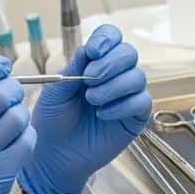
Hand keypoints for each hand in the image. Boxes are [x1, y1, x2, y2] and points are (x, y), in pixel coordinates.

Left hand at [18, 25, 151, 193]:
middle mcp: (116, 75)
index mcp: (95, 63)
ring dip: (113, 86)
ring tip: (92, 100)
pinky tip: (102, 115)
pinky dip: (122, 106)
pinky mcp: (136, 117)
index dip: (107, 38)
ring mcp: (128, 96)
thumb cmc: (52, 120)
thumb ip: (72, 69)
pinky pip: (141, 102)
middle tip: (89, 79)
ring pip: (137, 77)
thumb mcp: (55, 92)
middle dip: (110, 63)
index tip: (93, 51)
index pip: (112, 37)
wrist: (54, 156)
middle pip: (129, 53)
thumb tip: (87, 49)